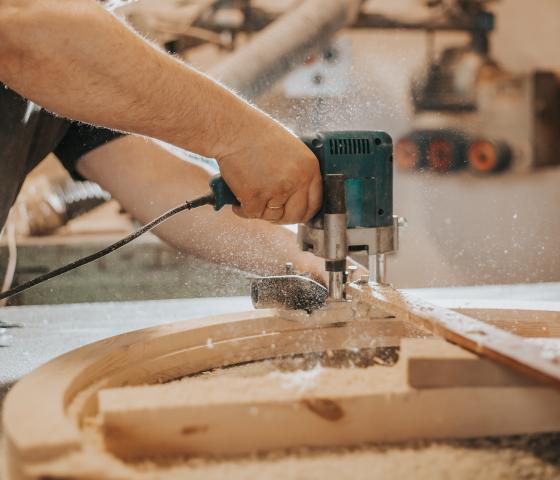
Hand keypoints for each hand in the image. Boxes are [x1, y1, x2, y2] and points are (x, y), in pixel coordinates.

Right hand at [214, 107, 321, 223]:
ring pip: (273, 216)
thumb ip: (297, 173)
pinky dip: (243, 209)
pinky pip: (252, 214)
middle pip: (296, 216)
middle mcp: (297, 180)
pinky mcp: (256, 197)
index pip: (315, 202)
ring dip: (261, 210)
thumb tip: (295, 197)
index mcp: (309, 168)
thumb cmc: (256, 135)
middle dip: (283, 218)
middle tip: (272, 211)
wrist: (234, 130)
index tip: (297, 214)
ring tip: (253, 195)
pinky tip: (239, 198)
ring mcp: (277, 190)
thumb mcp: (290, 151)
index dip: (305, 212)